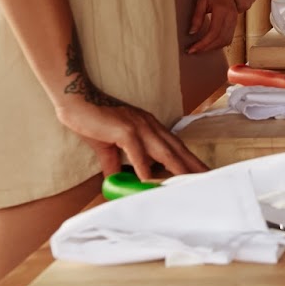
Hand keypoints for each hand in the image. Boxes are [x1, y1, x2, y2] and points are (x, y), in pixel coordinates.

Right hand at [56, 93, 206, 179]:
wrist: (77, 102)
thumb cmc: (93, 122)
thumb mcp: (109, 148)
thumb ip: (116, 165)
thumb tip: (117, 183)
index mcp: (150, 128)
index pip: (175, 147)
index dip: (189, 160)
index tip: (201, 172)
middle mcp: (150, 126)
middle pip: (177, 149)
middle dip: (192, 165)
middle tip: (207, 179)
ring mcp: (139, 127)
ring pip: (164, 151)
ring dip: (178, 168)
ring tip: (189, 183)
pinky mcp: (124, 130)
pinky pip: (137, 152)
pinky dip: (143, 167)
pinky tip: (148, 181)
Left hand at [186, 0, 238, 53]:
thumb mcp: (200, 1)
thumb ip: (196, 17)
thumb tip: (192, 33)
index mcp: (223, 10)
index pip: (213, 33)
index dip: (202, 44)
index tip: (191, 49)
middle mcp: (232, 16)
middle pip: (221, 39)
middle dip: (206, 48)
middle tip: (193, 51)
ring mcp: (235, 19)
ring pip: (226, 40)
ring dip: (213, 47)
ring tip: (200, 48)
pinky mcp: (235, 21)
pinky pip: (229, 37)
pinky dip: (219, 43)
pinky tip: (209, 43)